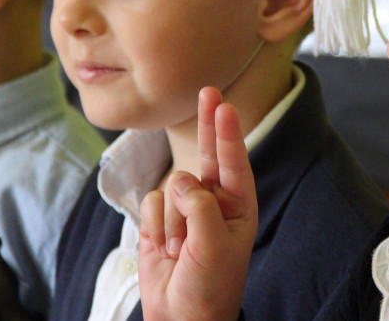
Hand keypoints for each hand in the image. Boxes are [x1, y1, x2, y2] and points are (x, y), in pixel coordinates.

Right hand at [139, 87, 257, 320]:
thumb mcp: (214, 246)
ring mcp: (184, 209)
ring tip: (180, 248)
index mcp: (238, 206)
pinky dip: (153, 225)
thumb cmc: (210, 286)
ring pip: (170, 187)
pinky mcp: (158, 220)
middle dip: (207, 125)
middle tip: (209, 91)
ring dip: (171, 218)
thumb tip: (181, 181)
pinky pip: (150, 203)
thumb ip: (200, 208)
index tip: (224, 106)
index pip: (233, 162)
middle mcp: (213, 201)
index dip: (228, 133)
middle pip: (208, 154)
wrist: (182, 319)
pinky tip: (163, 249)